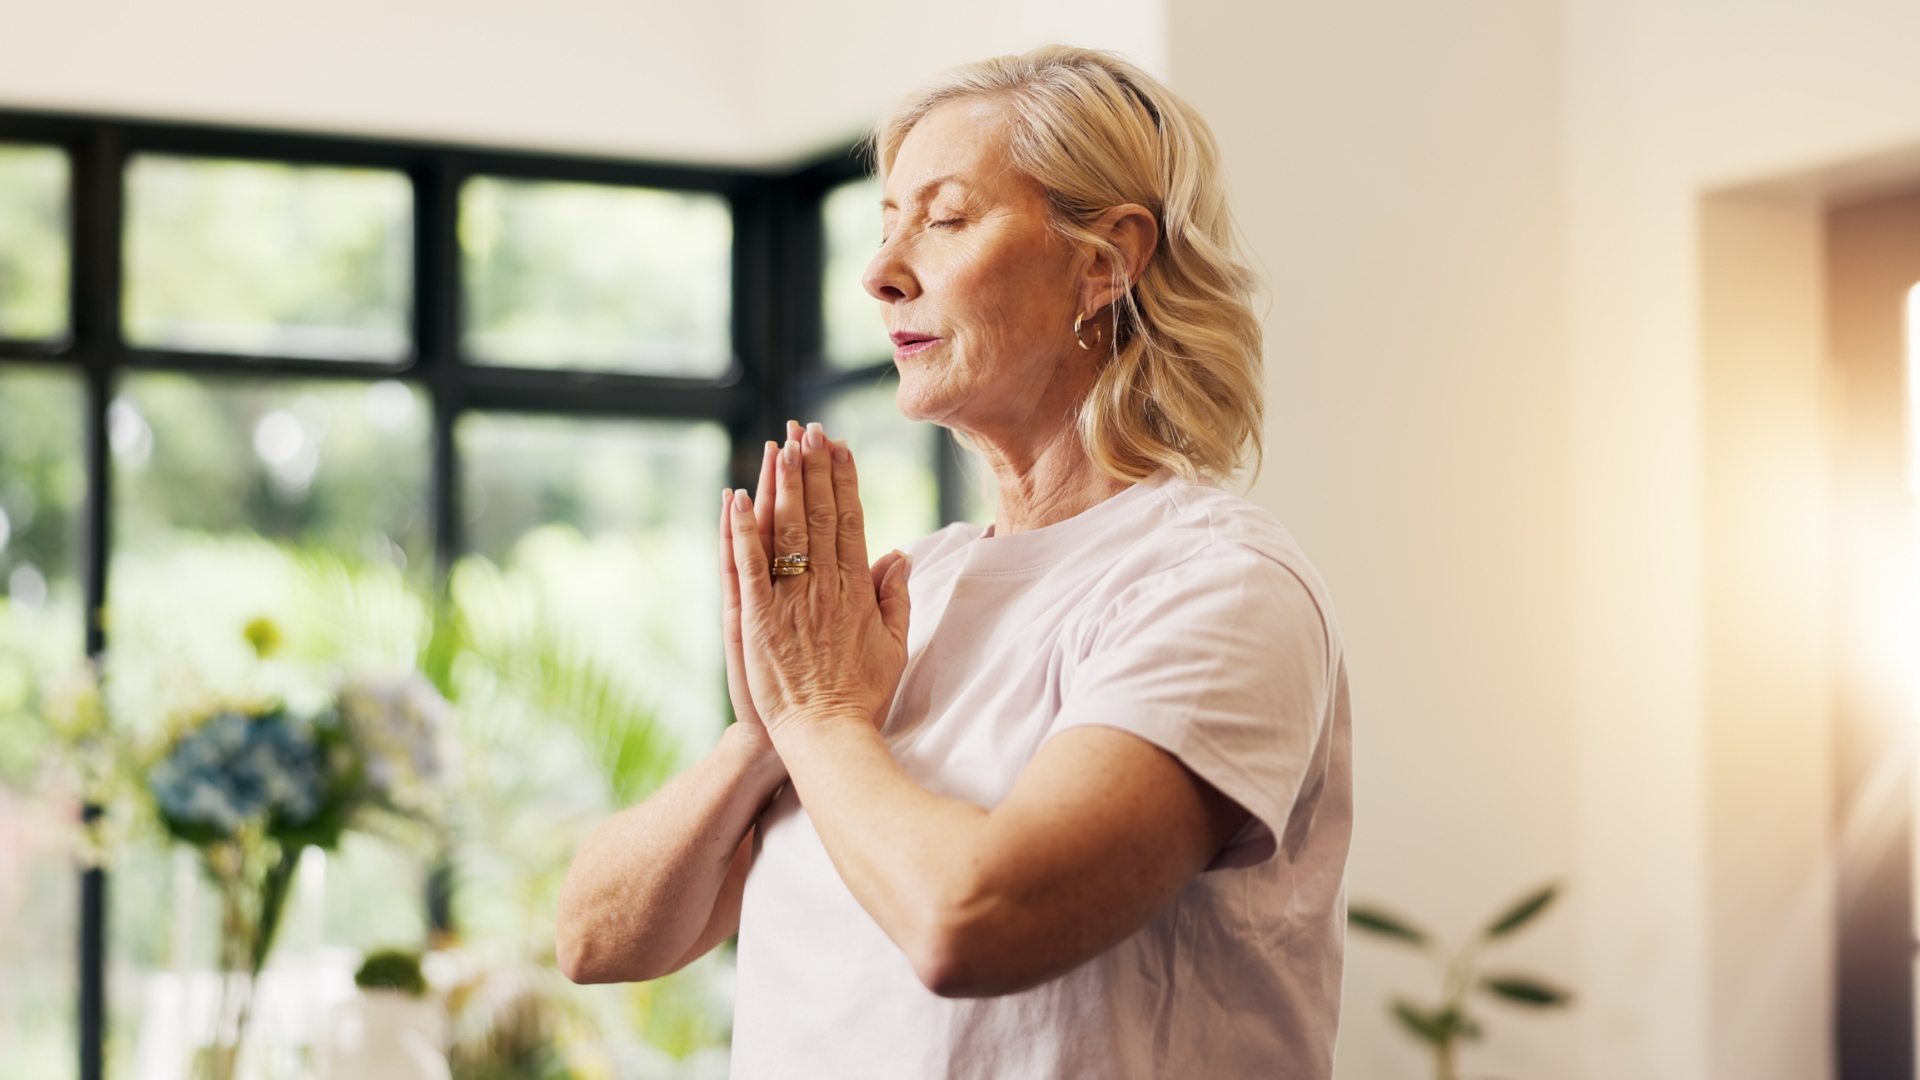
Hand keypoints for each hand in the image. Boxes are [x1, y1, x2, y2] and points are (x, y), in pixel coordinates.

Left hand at [726, 422, 910, 737]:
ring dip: (782, 485)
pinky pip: (748, 566)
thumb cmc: (862, 695)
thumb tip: (898, 552)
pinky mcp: (756, 619)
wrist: (827, 736)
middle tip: (807, 428)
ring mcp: (789, 601)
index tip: (839, 446)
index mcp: (857, 590)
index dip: (844, 479)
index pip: (851, 520)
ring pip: (786, 531)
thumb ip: (896, 596)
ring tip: (780, 444)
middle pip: (818, 515)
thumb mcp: (894, 645)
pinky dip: (742, 530)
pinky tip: (737, 497)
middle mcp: (825, 587)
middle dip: (813, 467)